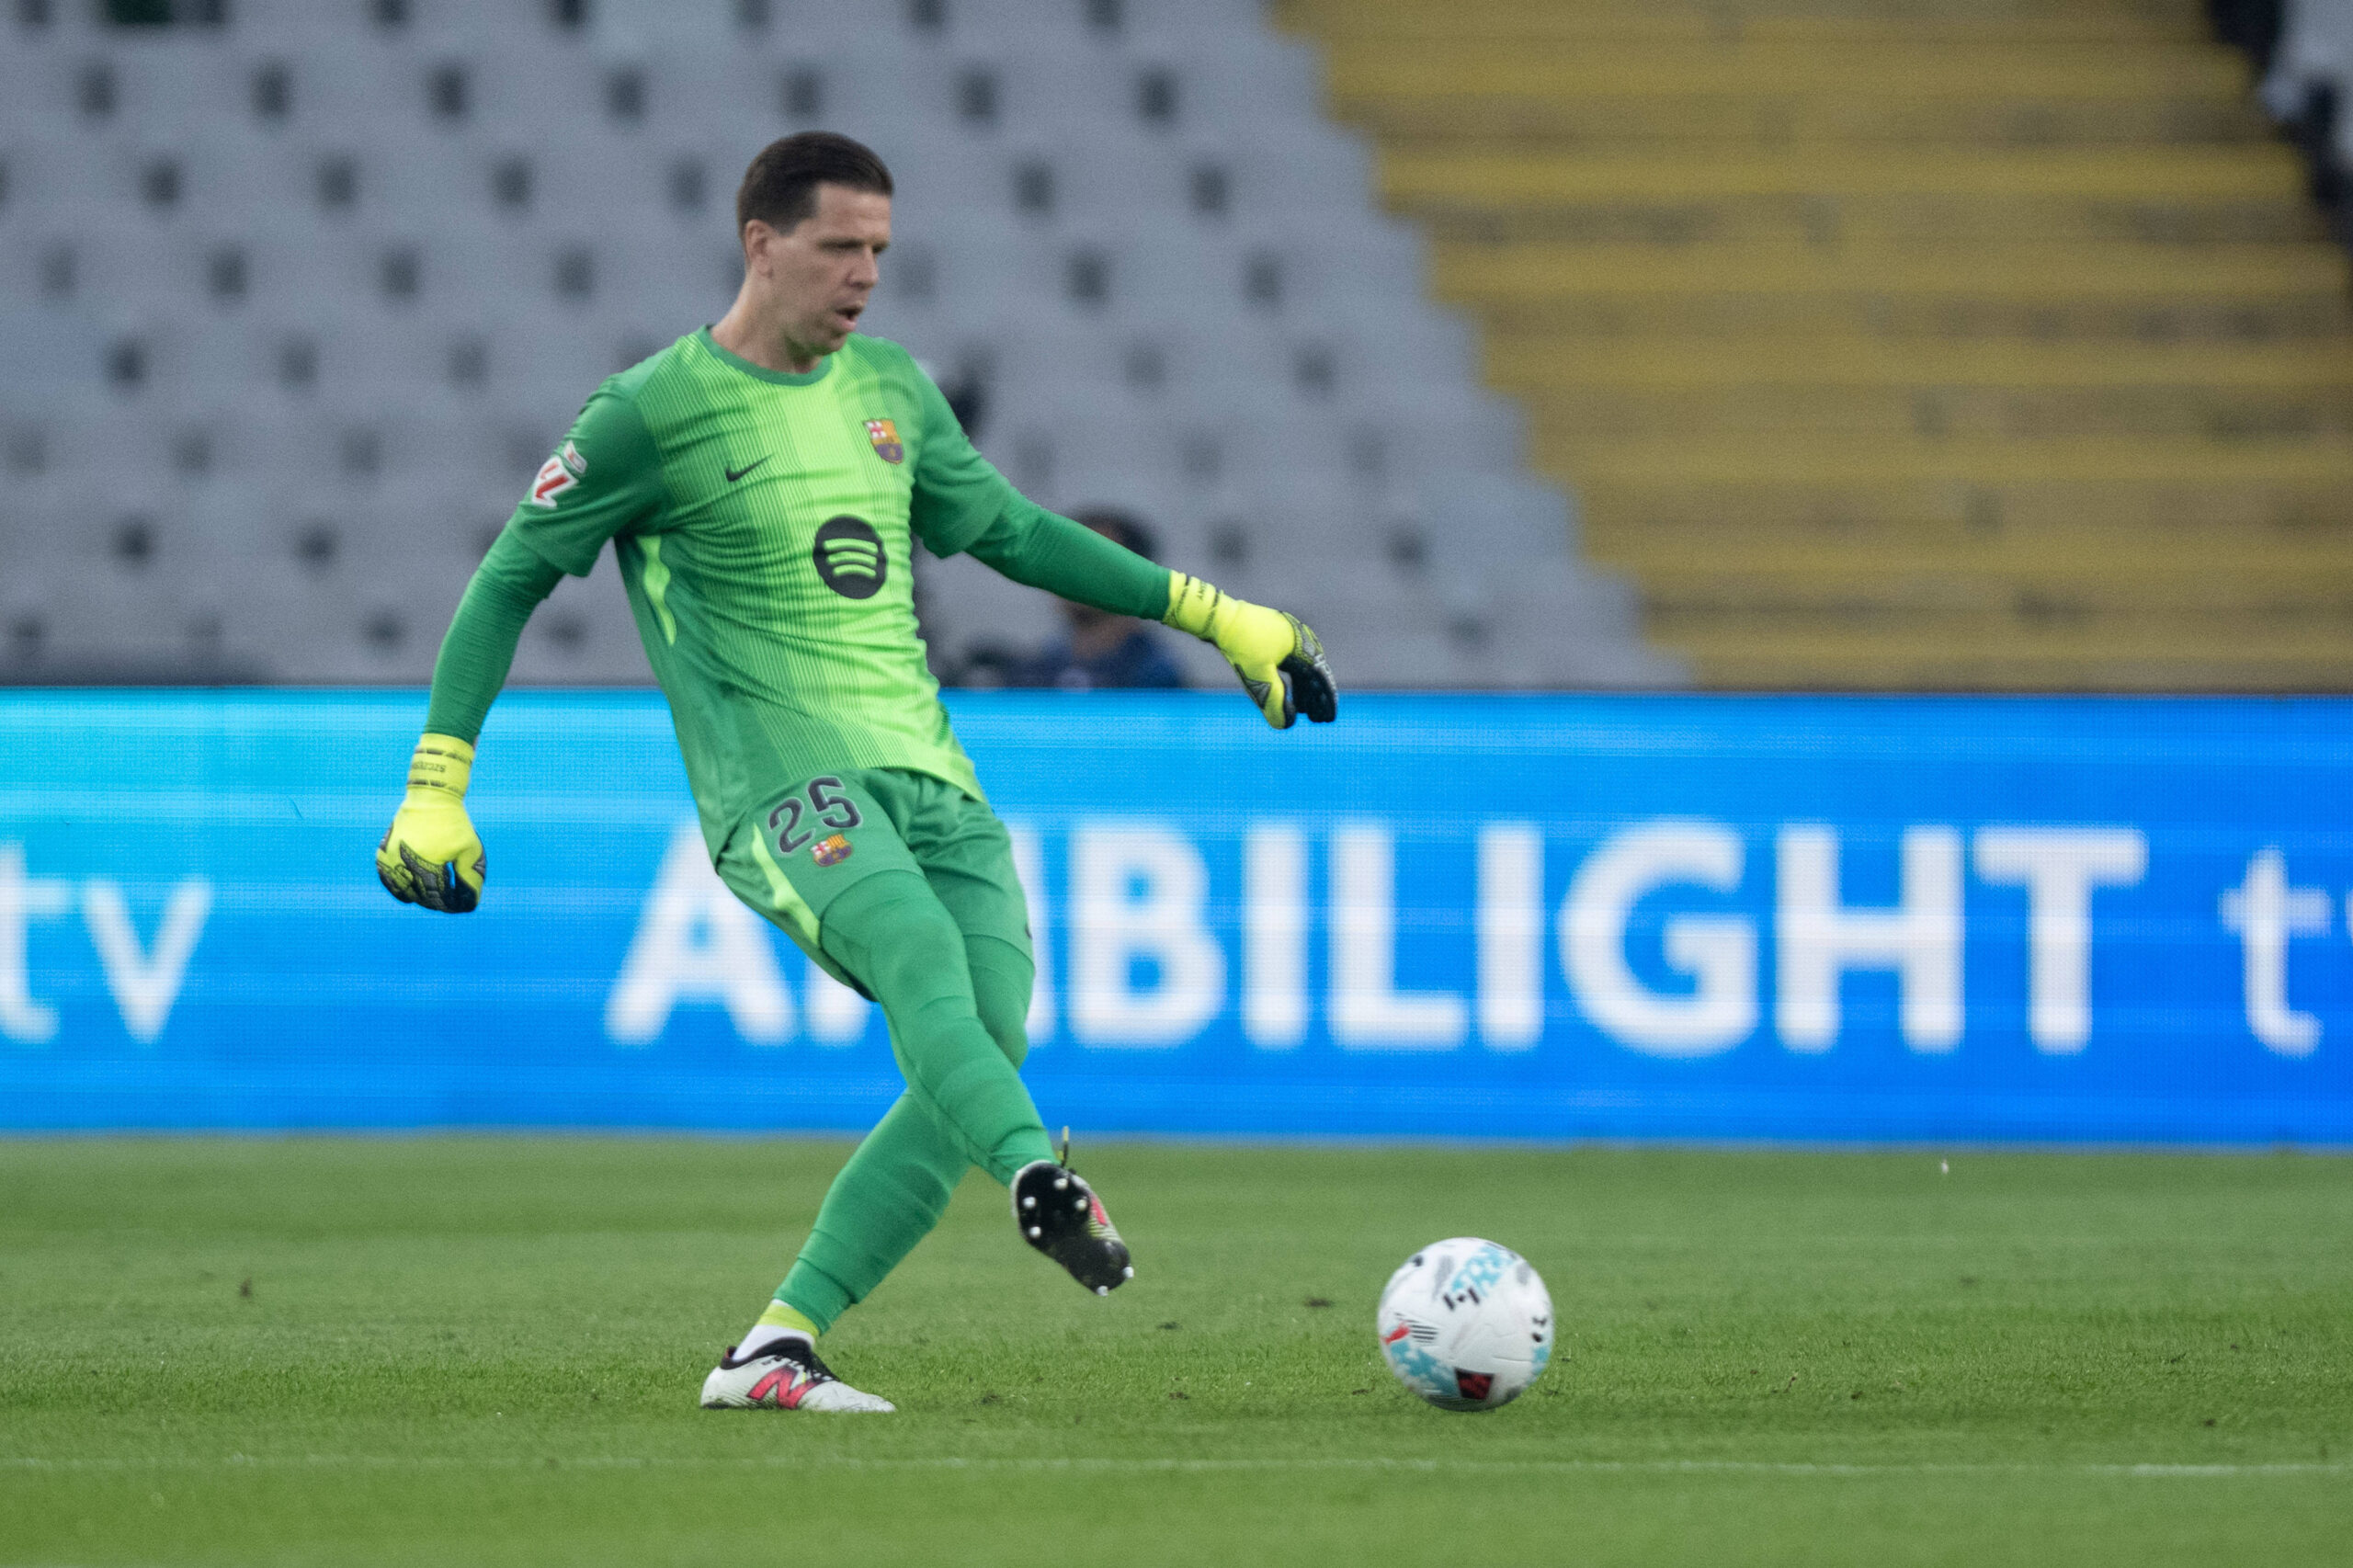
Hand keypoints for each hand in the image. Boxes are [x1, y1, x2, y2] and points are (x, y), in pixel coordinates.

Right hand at [375, 734, 485, 912]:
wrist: (431, 798)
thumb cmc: (455, 825)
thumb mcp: (470, 850)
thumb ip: (470, 878)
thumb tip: (470, 903)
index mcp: (427, 865)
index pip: (439, 898)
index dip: (452, 906)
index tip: (461, 906)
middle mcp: (404, 865)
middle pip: (421, 897)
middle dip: (437, 903)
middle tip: (450, 902)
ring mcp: (390, 860)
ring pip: (403, 893)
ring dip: (419, 897)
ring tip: (435, 894)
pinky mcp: (383, 854)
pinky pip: (389, 881)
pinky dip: (401, 889)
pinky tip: (414, 891)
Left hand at [1163, 574, 1337, 728]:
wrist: (1219, 617)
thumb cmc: (1240, 646)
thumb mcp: (1258, 678)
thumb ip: (1274, 702)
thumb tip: (1287, 724)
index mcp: (1301, 645)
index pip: (1320, 677)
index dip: (1325, 701)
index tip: (1327, 719)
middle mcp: (1300, 636)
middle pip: (1314, 672)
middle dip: (1316, 698)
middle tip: (1317, 720)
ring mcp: (1289, 632)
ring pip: (1302, 666)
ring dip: (1304, 688)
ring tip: (1302, 710)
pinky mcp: (1276, 632)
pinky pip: (1291, 658)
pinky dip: (1292, 676)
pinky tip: (1288, 690)